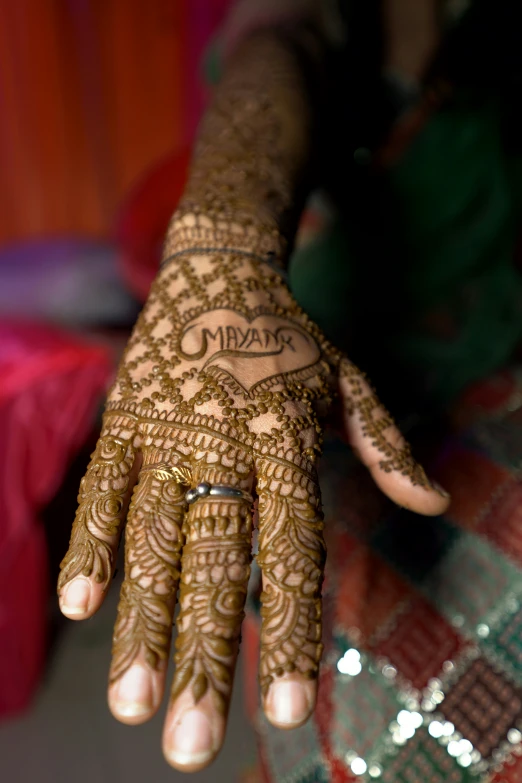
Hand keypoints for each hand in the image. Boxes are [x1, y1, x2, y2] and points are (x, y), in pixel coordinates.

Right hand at [58, 248, 448, 770]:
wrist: (219, 272)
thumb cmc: (288, 342)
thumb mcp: (347, 383)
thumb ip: (386, 446)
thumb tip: (436, 503)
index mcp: (285, 441)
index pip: (289, 551)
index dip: (286, 630)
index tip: (282, 712)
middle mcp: (225, 445)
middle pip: (214, 562)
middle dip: (202, 656)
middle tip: (188, 745)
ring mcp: (167, 434)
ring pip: (152, 537)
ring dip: (141, 622)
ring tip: (133, 703)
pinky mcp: (124, 422)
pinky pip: (103, 488)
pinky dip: (93, 543)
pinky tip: (83, 604)